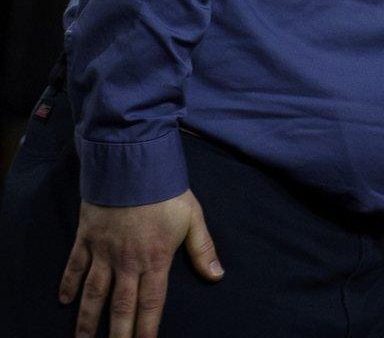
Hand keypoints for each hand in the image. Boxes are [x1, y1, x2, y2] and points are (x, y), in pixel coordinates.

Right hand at [60, 191, 222, 337]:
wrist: (133, 164)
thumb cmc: (166, 191)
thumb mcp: (193, 218)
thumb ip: (202, 249)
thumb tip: (217, 276)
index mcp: (155, 260)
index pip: (151, 304)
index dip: (147, 328)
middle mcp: (126, 262)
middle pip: (121, 306)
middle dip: (117, 333)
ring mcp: (103, 251)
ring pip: (94, 293)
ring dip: (87, 319)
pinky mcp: (87, 238)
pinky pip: (74, 266)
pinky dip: (68, 283)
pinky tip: (65, 300)